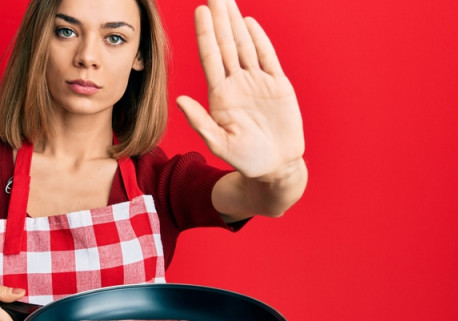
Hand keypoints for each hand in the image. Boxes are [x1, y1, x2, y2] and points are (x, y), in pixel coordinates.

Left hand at [176, 0, 303, 180]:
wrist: (275, 167)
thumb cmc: (245, 159)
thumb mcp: (220, 143)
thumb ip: (200, 122)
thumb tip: (180, 100)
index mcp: (220, 96)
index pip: (210, 57)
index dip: (205, 34)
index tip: (199, 11)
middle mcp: (237, 84)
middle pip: (226, 44)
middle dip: (220, 19)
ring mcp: (257, 83)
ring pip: (245, 45)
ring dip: (236, 23)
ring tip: (227, 0)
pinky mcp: (278, 86)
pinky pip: (267, 57)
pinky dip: (259, 40)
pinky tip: (249, 23)